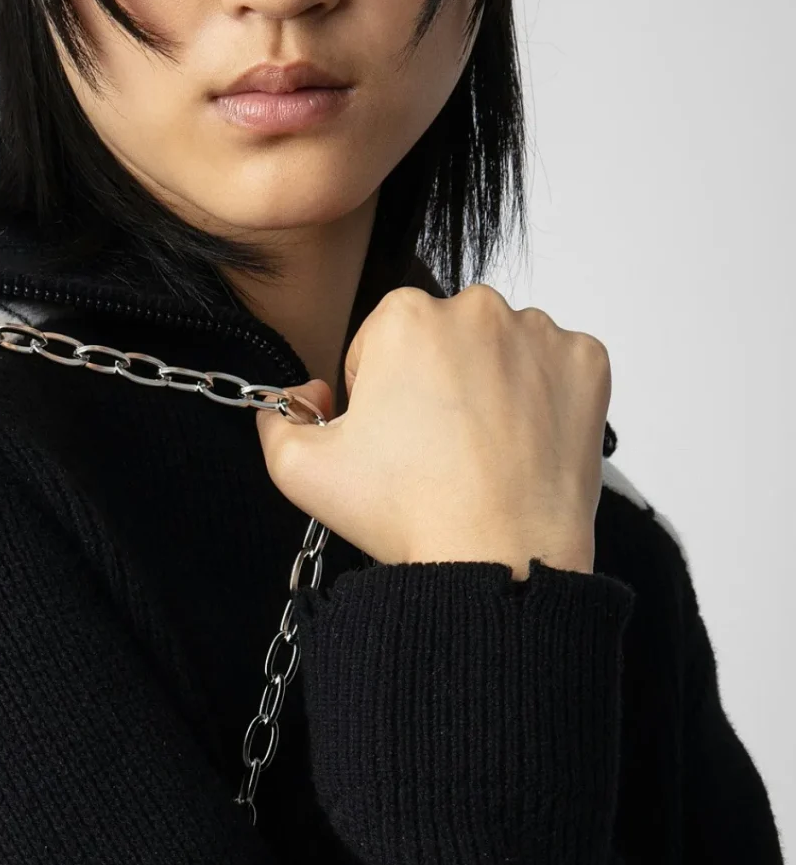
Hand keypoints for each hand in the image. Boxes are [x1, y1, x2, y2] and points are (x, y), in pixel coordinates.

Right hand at [257, 284, 610, 579]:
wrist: (498, 558)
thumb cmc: (408, 513)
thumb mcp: (301, 472)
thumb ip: (277, 421)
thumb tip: (298, 398)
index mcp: (405, 316)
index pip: (379, 346)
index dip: (377, 399)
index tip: (391, 443)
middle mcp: (477, 307)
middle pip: (443, 342)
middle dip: (435, 387)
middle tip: (435, 455)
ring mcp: (540, 332)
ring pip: (502, 353)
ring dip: (490, 391)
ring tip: (480, 457)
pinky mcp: (587, 362)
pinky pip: (556, 370)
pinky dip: (541, 402)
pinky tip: (520, 448)